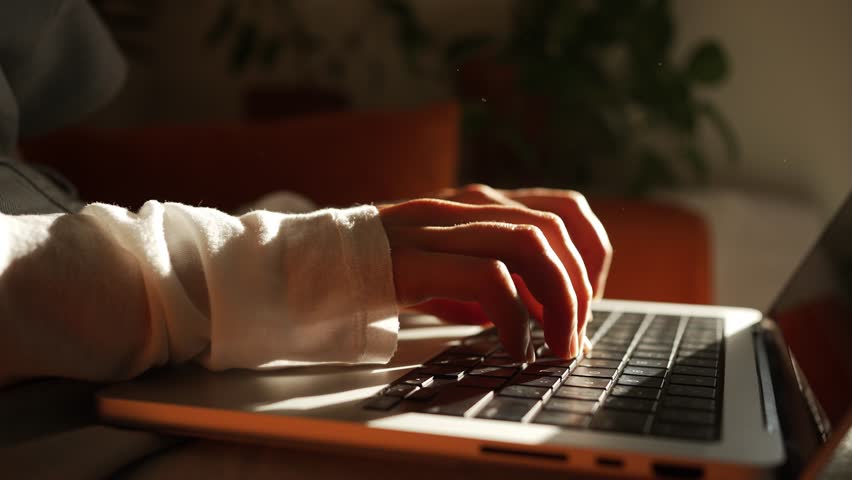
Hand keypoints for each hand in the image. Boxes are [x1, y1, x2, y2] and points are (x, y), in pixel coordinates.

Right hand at [379, 187, 610, 360]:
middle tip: (574, 339)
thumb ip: (487, 276)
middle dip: (580, 289)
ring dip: (559, 302)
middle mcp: (464, 204)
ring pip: (531, 243)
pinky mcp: (412, 257)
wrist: (299, 268)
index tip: (583, 305)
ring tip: (556, 347)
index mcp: (477, 204)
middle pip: (557, 227)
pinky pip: (486, 278)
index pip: (565, 209)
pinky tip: (511, 347)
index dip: (590, 257)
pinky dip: (514, 318)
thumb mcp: (443, 267)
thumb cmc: (373, 274)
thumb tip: (540, 314)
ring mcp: (437, 226)